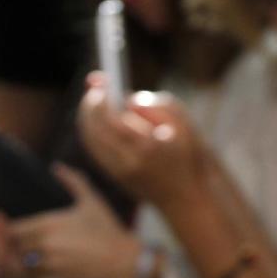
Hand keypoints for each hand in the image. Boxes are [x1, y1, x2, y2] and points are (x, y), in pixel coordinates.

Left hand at [10, 165, 141, 277]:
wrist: (121, 261)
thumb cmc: (106, 229)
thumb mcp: (91, 200)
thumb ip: (72, 180)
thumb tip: (56, 166)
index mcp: (50, 224)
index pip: (13, 228)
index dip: (2, 227)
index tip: (2, 223)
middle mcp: (46, 245)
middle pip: (11, 247)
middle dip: (4, 243)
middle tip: (2, 240)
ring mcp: (49, 264)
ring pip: (17, 264)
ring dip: (12, 259)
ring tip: (11, 252)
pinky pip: (30, 276)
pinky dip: (24, 271)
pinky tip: (25, 264)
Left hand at [78, 76, 206, 210]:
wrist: (186, 196)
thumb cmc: (188, 154)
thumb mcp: (182, 122)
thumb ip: (155, 105)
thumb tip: (127, 99)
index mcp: (147, 147)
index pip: (111, 119)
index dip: (101, 98)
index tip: (99, 80)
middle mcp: (128, 163)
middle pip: (95, 130)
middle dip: (90, 105)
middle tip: (95, 87)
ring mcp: (119, 173)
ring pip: (91, 141)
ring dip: (88, 118)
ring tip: (95, 99)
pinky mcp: (115, 178)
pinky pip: (95, 151)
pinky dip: (92, 132)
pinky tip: (97, 119)